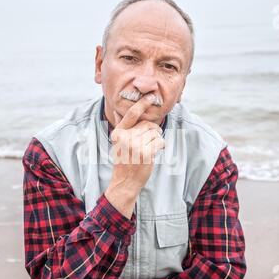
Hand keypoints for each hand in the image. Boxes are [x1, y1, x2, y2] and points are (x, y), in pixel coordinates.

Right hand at [105, 94, 164, 217]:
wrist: (125, 182)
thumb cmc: (124, 161)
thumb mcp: (118, 143)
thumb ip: (122, 128)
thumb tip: (118, 113)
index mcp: (118, 133)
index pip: (131, 114)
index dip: (142, 104)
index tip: (151, 96)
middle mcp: (126, 137)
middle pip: (148, 124)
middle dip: (153, 130)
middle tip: (149, 141)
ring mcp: (135, 145)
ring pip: (155, 132)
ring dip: (157, 139)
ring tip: (149, 149)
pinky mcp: (146, 153)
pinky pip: (160, 141)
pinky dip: (161, 146)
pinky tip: (154, 153)